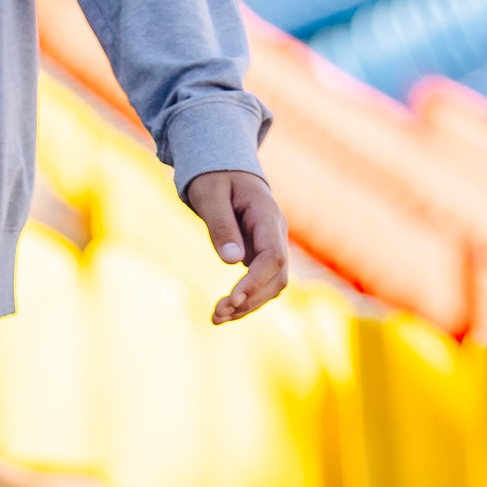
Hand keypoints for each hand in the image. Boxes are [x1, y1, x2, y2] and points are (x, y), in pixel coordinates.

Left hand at [184, 169, 288, 323]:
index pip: (273, 257)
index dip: (256, 281)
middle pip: (277, 277)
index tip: (232, 299)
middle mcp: (276, 233)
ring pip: (273, 285)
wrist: (224, 168)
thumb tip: (233, 261)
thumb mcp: (209, 193)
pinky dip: (246, 299)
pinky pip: (261, 282)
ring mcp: (271, 244)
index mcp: (267, 215)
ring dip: (248, 305)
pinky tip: (224, 312)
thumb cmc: (214, 177)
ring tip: (216, 318)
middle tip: (217, 314)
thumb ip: (221, 224)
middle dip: (250, 300)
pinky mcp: (261, 254)